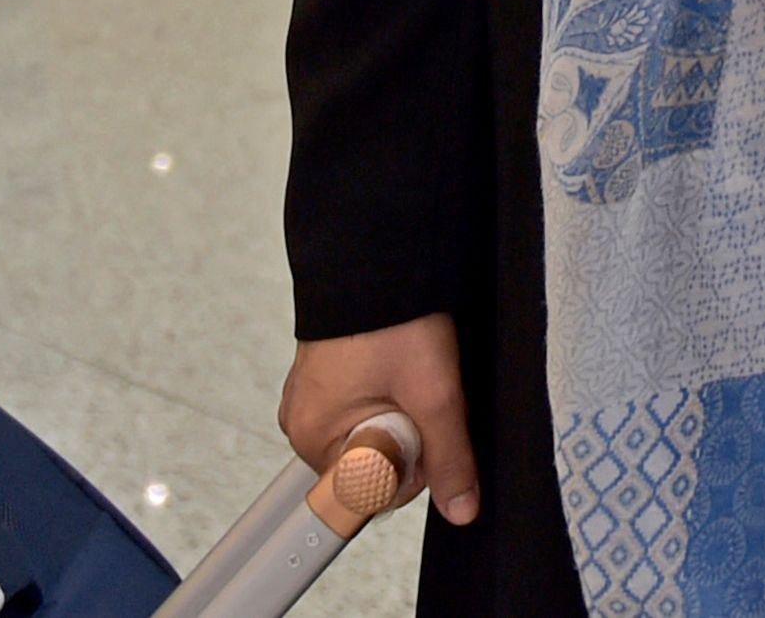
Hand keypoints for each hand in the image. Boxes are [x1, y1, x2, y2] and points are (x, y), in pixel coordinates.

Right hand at [280, 315, 478, 526]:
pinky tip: (397, 368)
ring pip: (373, 438)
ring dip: (401, 416)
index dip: (411, 467)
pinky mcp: (324, 382)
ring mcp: (311, 401)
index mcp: (314, 438)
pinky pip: (364, 412)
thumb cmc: (388, 318)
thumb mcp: (433, 395)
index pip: (372, 492)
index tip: (420, 425)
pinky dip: (389, 397)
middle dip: (409, 440)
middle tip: (417, 392)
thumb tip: (461, 508)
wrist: (374, 257)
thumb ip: (449, 459)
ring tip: (407, 373)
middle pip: (373, 466)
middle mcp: (303, 424)